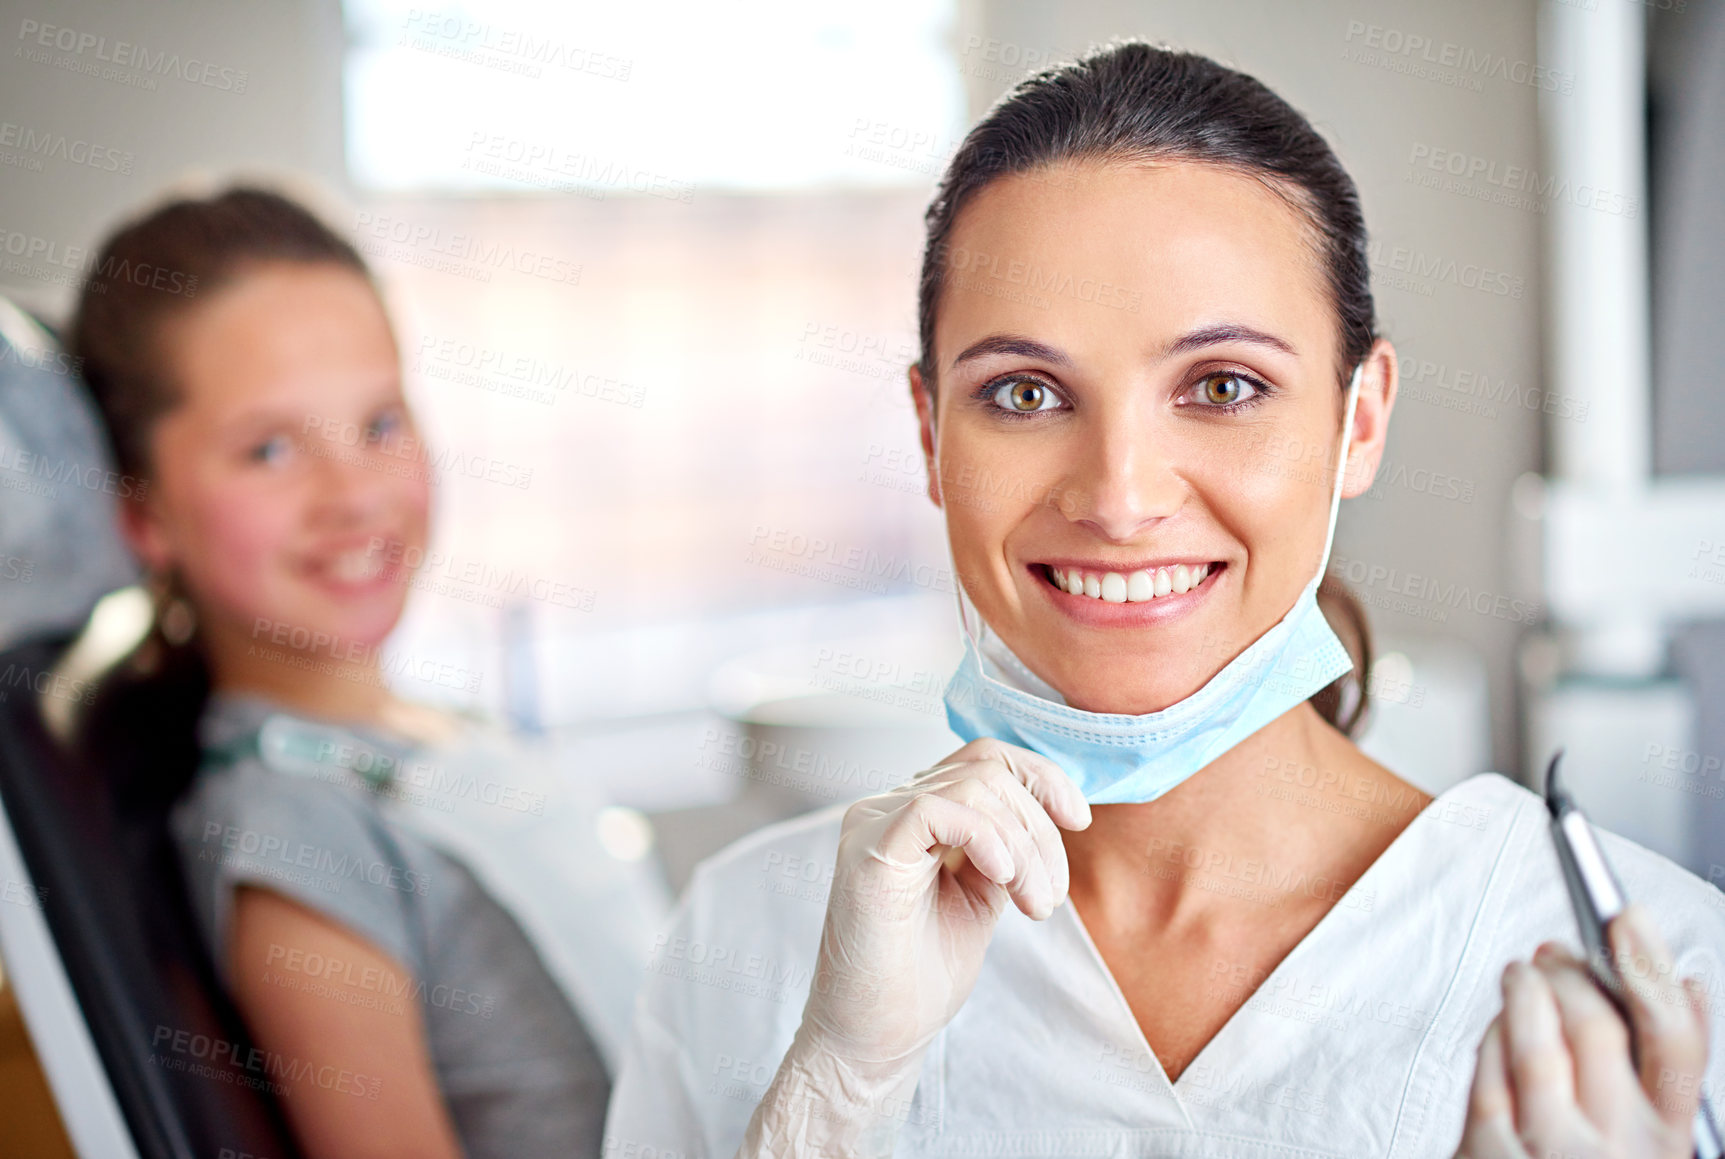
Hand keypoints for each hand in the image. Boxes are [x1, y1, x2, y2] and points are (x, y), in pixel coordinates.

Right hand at [737, 738, 1088, 1156]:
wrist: (876, 1037)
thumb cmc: (921, 976)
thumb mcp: (981, 896)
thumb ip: (1004, 848)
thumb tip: (1052, 810)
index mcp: (915, 814)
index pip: (984, 757)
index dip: (1039, 777)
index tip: (1078, 821)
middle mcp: (888, 807)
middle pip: (988, 771)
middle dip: (1040, 831)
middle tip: (1048, 898)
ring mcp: (872, 823)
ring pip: (973, 788)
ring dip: (1025, 847)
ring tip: (1033, 905)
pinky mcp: (867, 850)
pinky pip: (934, 809)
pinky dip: (984, 838)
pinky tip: (1002, 879)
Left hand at [1456, 903, 1711, 1158]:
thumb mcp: (1648, 1141)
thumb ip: (1661, 1075)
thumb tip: (1686, 986)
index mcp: (1668, 1145)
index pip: (1674, 1042)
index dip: (1651, 969)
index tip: (1627, 920)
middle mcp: (1619, 1149)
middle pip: (1600, 1026)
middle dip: (1575, 971)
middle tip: (1559, 950)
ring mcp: (1552, 1150)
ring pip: (1539, 1039)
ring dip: (1528, 990)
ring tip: (1522, 973)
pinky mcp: (1489, 1150)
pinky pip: (1490, 1068)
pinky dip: (1494, 1034)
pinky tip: (1498, 1024)